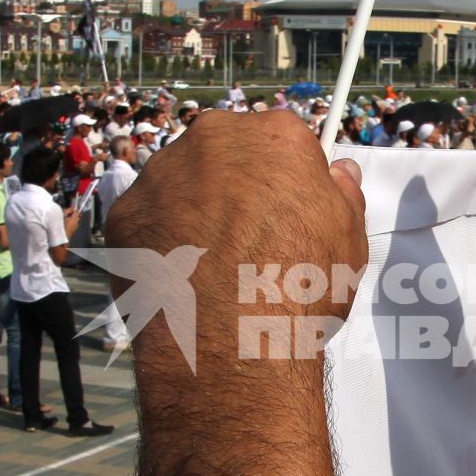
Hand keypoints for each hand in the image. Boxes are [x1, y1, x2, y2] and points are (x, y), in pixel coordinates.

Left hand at [105, 111, 365, 376]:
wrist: (232, 339)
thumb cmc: (300, 286)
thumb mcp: (349, 238)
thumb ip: (343, 193)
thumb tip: (340, 173)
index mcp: (274, 136)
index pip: (283, 142)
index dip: (288, 179)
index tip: (288, 209)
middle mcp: (213, 139)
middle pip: (228, 154)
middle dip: (238, 187)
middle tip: (252, 238)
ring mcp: (163, 173)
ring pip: (183, 182)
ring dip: (197, 209)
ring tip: (216, 264)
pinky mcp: (127, 211)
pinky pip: (149, 217)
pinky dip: (163, 239)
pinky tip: (183, 275)